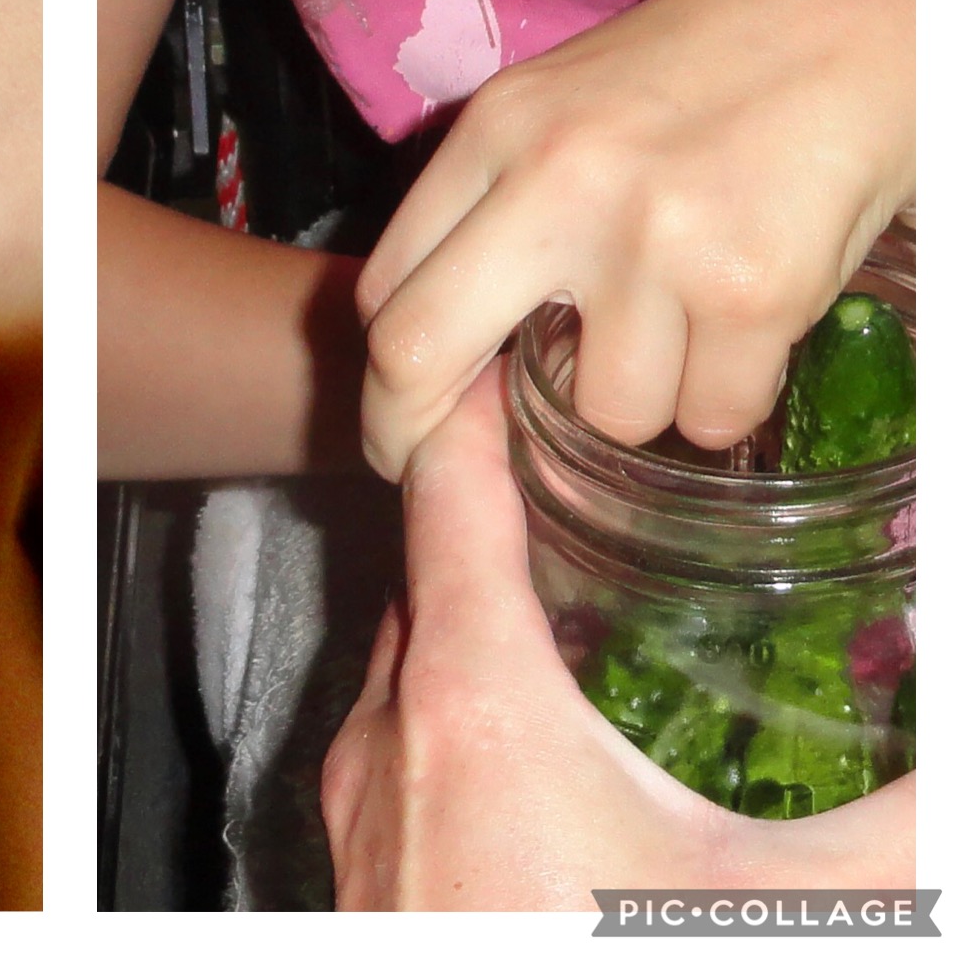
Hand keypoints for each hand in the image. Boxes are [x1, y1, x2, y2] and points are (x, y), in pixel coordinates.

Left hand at [321, 365, 915, 909]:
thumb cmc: (623, 961)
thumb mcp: (798, 899)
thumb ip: (910, 821)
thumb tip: (954, 750)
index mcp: (478, 712)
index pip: (453, 508)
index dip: (474, 421)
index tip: (496, 363)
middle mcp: (394, 745)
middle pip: (435, 587)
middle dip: (495, 532)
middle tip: (572, 493)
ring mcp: (361, 817)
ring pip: (407, 672)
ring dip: (471, 633)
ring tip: (555, 609)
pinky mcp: (358, 882)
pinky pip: (392, 753)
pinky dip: (446, 719)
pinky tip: (521, 753)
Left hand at [354, 0, 914, 480]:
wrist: (872, 22)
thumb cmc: (716, 66)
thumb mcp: (566, 104)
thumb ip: (495, 204)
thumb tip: (448, 344)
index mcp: (499, 130)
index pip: (383, 290)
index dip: (384, 381)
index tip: (401, 419)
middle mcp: (557, 182)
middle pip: (415, 356)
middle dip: (413, 436)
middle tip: (438, 470)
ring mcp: (653, 239)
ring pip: (601, 415)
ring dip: (641, 405)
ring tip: (682, 334)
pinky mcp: (749, 289)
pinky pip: (710, 416)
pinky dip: (727, 399)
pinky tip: (747, 332)